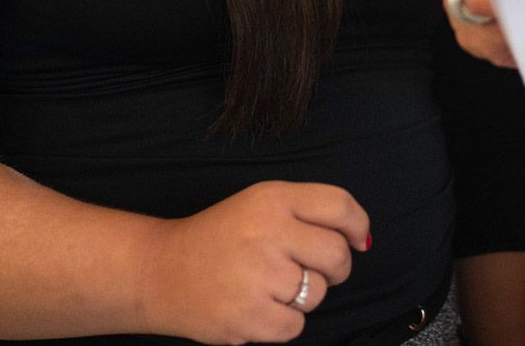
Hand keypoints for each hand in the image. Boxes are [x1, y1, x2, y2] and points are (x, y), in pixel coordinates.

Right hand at [140, 181, 369, 343]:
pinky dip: (284, 322)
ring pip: (318, 294)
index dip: (358, 224)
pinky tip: (260, 305)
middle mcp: (269, 233)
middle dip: (334, 268)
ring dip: (303, 296)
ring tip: (270, 284)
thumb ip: (309, 212)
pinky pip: (296, 326)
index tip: (358, 239)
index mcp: (274, 199)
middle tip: (311, 268)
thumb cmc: (220, 236)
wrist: (162, 271)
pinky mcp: (249, 317)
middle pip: (336, 256)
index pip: (339, 205)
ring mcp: (259, 277)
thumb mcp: (260, 204)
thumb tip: (362, 238)